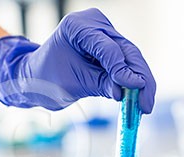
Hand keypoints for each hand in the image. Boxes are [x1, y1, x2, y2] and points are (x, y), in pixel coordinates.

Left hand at [0, 8, 155, 112]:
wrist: (37, 78)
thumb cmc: (48, 78)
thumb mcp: (73, 83)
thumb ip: (102, 84)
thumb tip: (128, 89)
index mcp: (79, 26)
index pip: (108, 47)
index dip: (122, 69)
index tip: (134, 88)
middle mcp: (95, 24)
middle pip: (127, 51)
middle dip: (140, 79)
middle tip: (146, 104)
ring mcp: (105, 33)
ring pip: (132, 58)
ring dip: (142, 83)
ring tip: (146, 106)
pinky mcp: (111, 46)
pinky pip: (127, 64)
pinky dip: (134, 82)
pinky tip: (141, 100)